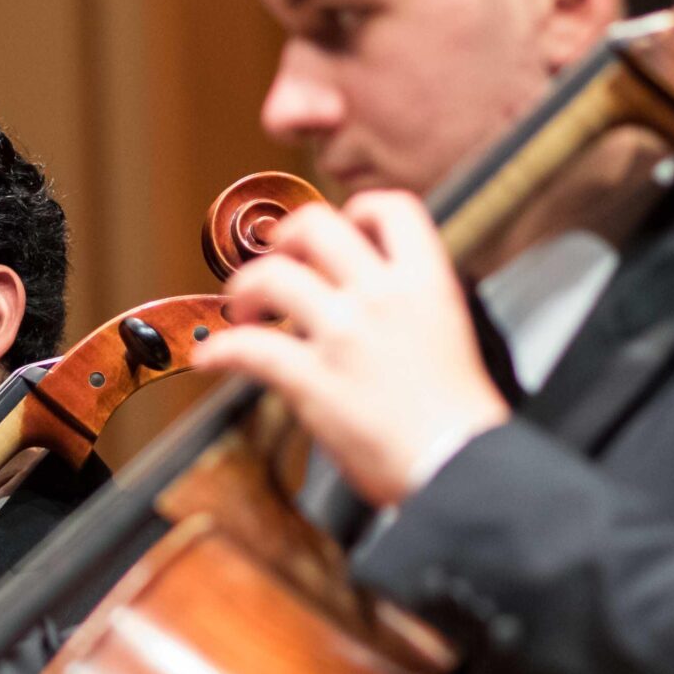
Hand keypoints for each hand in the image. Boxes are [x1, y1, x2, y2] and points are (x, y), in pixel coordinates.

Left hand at [195, 193, 510, 507]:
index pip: (392, 208)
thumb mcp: (450, 332)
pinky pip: (250, 348)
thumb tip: (371, 297)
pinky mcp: (313, 379)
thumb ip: (412, 303)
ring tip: (242, 310)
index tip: (340, 228)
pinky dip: (220, 351)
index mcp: (426, 283)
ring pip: (272, 276)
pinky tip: (212, 357)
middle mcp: (382, 296)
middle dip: (285, 238)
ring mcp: (344, 334)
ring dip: (244, 288)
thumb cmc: (457, 417)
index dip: (358, 209)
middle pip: (316, 227)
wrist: (460, 465)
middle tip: (276, 260)